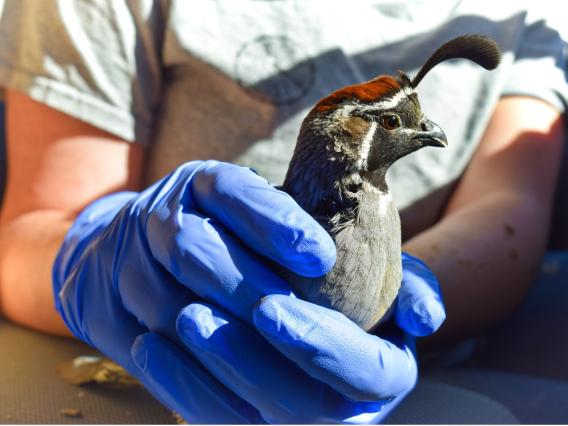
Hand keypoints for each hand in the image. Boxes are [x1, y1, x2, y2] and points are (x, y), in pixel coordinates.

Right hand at [53, 160, 335, 422]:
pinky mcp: (104, 318)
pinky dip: (195, 382)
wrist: (118, 248)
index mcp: (196, 184)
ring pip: (167, 308)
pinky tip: (244, 403)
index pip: (229, 190)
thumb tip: (328, 260)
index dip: (273, 221)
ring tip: (279, 367)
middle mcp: (153, 218)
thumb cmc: (206, 229)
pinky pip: (149, 357)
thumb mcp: (239, 207)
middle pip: (189, 248)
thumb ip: (276, 223)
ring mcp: (121, 268)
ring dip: (223, 342)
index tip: (320, 255)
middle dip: (247, 287)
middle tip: (298, 320)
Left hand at [132, 252, 444, 422]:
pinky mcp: (250, 421)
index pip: (365, 374)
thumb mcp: (387, 274)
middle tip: (202, 312)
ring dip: (210, 370)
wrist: (298, 292)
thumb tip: (422, 317)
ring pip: (249, 415)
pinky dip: (180, 385)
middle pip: (300, 402)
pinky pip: (213, 417)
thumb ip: (410, 286)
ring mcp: (292, 421)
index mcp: (382, 374)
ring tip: (180, 318)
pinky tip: (151, 345)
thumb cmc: (345, 279)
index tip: (272, 308)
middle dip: (249, 360)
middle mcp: (341, 410)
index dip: (321, 347)